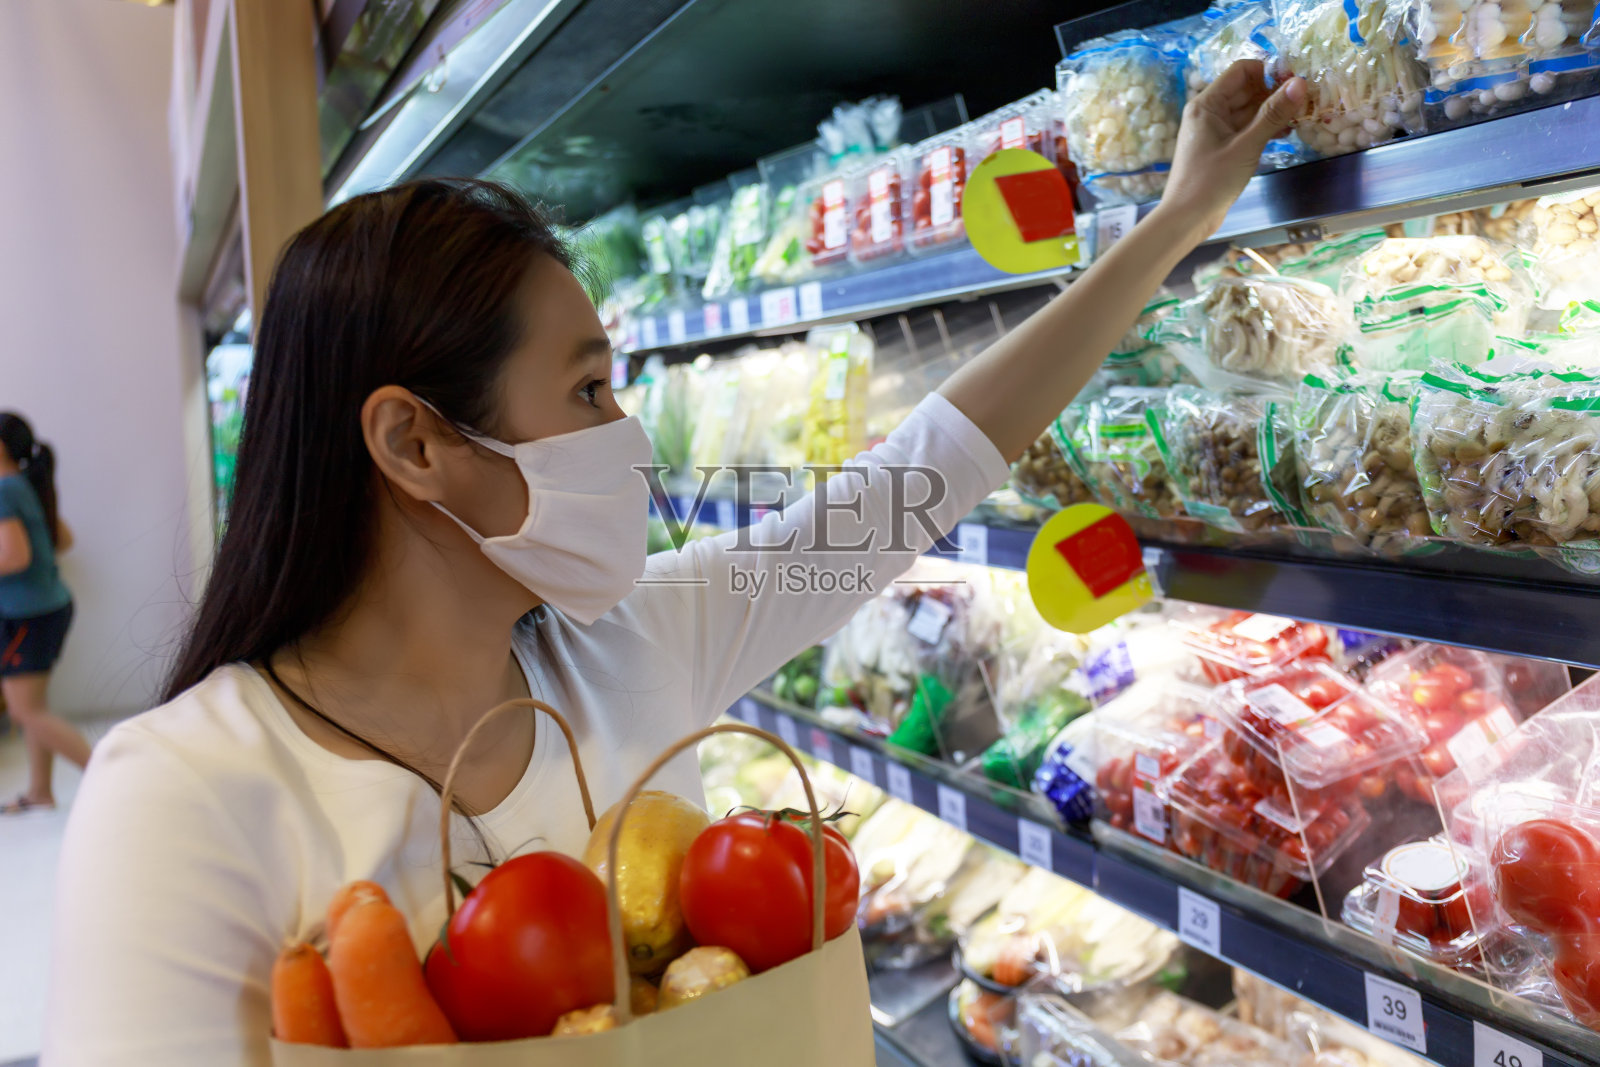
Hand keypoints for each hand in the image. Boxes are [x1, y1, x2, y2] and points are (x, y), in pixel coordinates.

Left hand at [1158, 60, 1306, 239]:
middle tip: (1305, 100)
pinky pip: (1245, 128)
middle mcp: (1208, 112)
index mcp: (1207, 104)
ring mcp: (1214, 130)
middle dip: (1274, 92)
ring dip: (1271, 112)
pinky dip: (1262, 128)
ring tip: (1300, 117)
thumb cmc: (1211, 181)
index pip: (1241, 71)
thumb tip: (1300, 83)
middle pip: (1246, 89)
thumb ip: (1273, 114)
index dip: (1268, 71)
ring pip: (1248, 110)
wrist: (1187, 218)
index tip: (1295, 81)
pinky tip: (1284, 134)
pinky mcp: (1221, 147)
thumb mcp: (1246, 146)